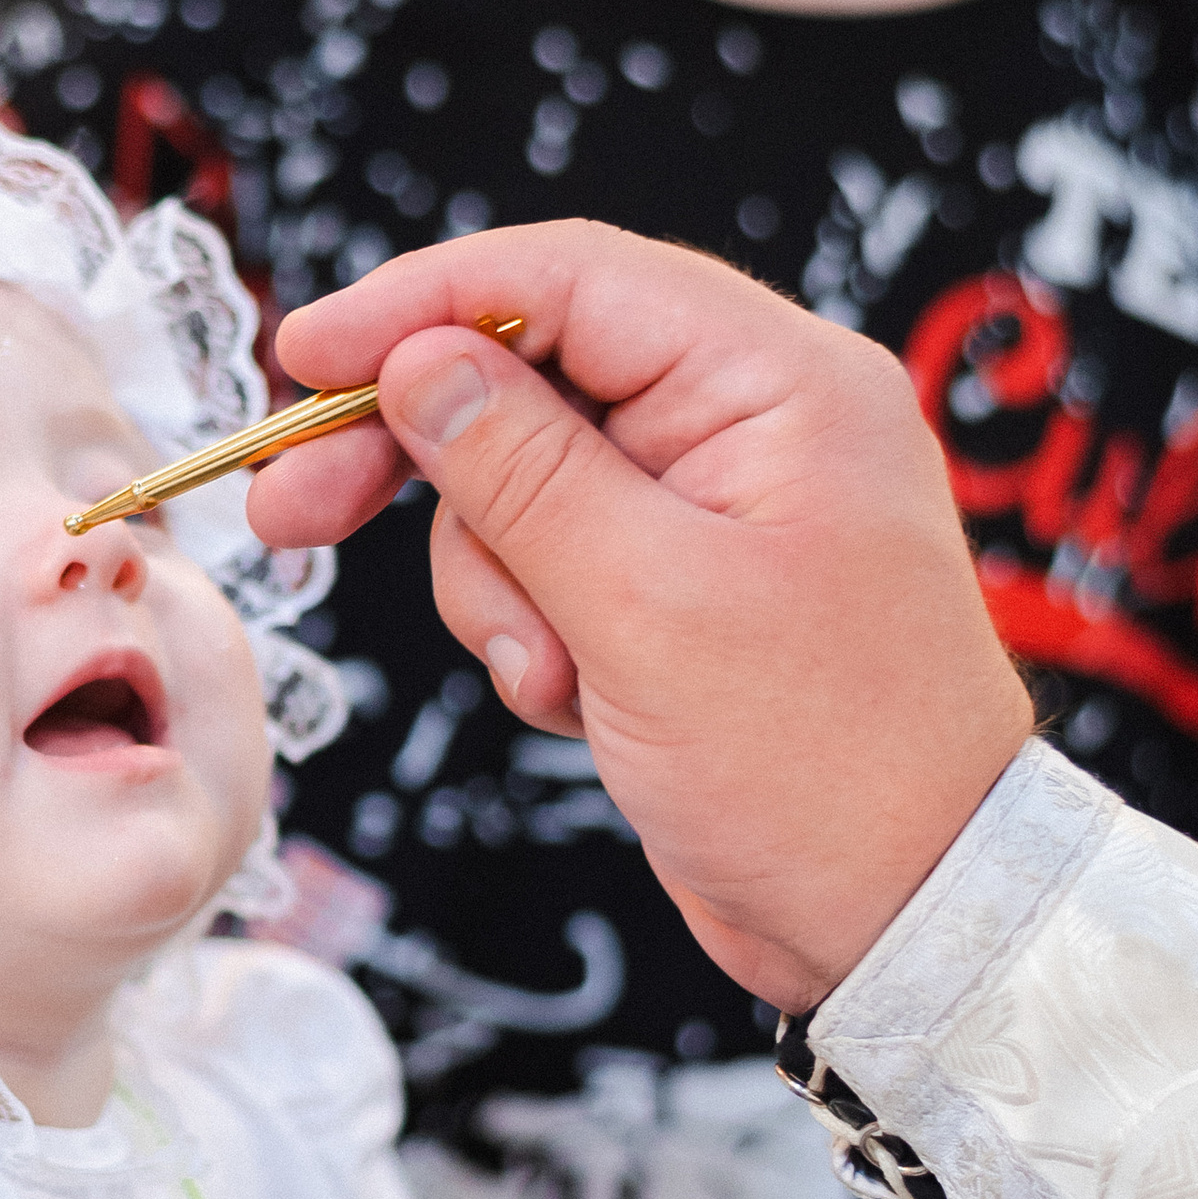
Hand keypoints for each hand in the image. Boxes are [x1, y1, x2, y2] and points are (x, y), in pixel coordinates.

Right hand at [246, 220, 1028, 1011]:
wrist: (908, 919)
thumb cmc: (825, 767)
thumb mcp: (649, 606)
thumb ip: (519, 469)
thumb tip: (416, 362)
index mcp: (777, 382)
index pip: (570, 279)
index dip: (422, 302)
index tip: (303, 352)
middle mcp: (745, 421)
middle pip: (523, 376)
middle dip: (412, 451)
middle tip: (290, 509)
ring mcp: (705, 507)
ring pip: (514, 485)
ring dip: (496, 584)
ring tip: (552, 675)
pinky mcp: (671, 587)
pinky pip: (543, 564)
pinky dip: (529, 631)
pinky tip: (578, 701)